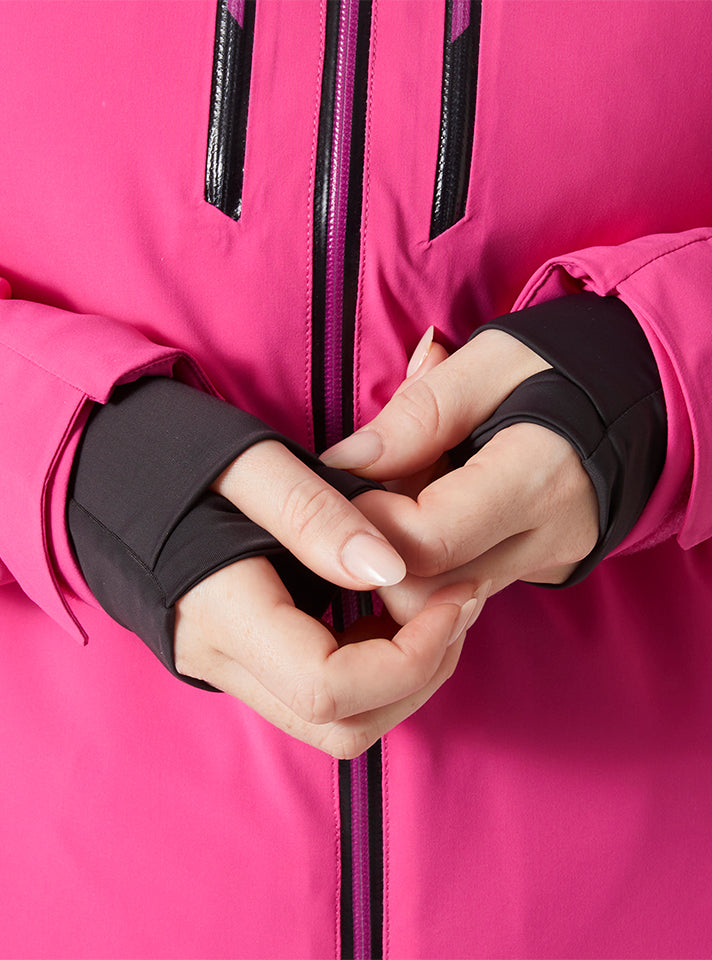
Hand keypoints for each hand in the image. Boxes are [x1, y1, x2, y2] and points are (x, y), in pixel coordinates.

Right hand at [174, 440, 483, 756]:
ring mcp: (227, 668)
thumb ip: (316, 515)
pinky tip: (385, 605)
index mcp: (220, 613)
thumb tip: (393, 573)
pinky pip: (319, 693)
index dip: (411, 659)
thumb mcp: (245, 461)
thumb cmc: (165, 456)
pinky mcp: (240, 659)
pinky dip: (371, 663)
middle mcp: (220, 660)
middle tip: (455, 601)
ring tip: (429, 601)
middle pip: (341, 727)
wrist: (100, 474)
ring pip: (335, 722)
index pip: (330, 689)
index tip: (453, 595)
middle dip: (419, 676)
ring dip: (400, 676)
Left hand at [321, 329, 599, 623]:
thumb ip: (420, 411)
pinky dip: (431, 558)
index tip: (349, 480)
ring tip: (412, 486)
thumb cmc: (561, 368)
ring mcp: (545, 565)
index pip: (429, 540)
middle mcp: (548, 539)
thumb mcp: (492, 360)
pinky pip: (464, 586)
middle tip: (375, 482)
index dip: (369, 519)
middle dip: (379, 544)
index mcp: (540, 478)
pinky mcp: (536, 573)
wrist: (638, 397)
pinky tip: (436, 505)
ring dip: (403, 553)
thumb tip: (345, 463)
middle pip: (428, 587)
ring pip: (442, 597)